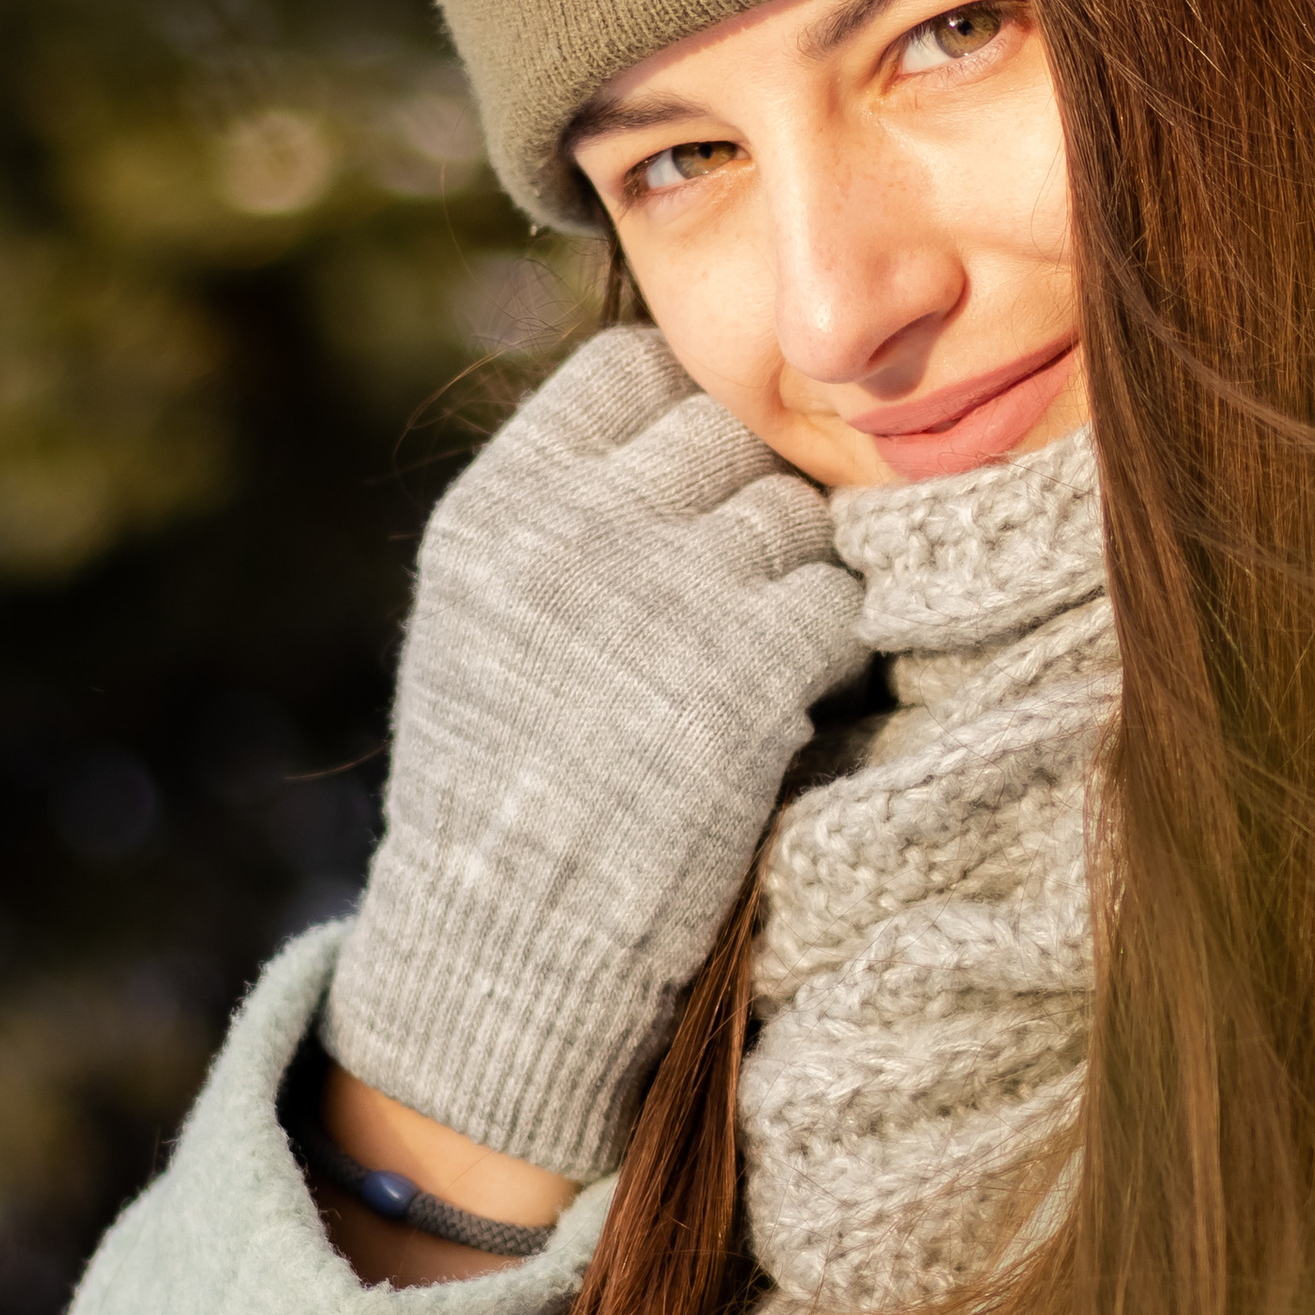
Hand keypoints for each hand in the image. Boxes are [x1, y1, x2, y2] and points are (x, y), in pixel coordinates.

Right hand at [323, 323, 864, 1174]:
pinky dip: (833, 648)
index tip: (688, 489)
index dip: (676, 424)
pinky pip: (839, 603)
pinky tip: (795, 698)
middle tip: (743, 577)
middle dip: (747, 497)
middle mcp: (577, 532)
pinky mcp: (751, 675)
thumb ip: (555, 514)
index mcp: (497, 511)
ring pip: (795, 515)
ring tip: (764, 650)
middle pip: (725, 432)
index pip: (628, 371)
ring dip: (800, 576)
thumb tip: (663, 425)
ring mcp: (668, 598)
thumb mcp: (475, 622)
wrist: (511, 943)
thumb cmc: (496, 791)